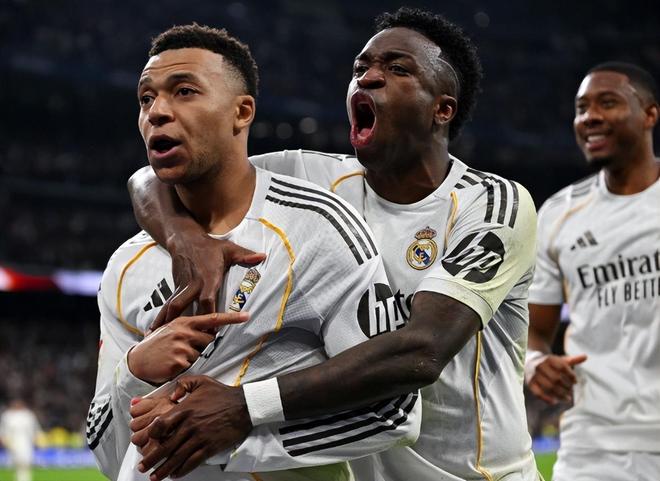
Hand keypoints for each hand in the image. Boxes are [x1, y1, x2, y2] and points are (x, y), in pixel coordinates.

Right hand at [129, 312, 248, 383]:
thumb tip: (211, 329)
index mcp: (184, 321)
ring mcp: (182, 346)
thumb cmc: (157, 345)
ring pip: (201, 354)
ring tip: (174, 356)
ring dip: (191, 358)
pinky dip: (184, 367)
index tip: (246, 315)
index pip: (212, 318)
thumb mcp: (171, 329)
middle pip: (209, 339)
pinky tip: (172, 364)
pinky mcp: (180, 361)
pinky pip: (192, 365)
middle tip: (182, 348)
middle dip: (201, 345)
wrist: (137, 361)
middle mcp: (184, 331)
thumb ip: (190, 328)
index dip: (231, 318)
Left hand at [137, 375, 251, 480]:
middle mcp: (190, 425)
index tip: (146, 440)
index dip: (151, 434)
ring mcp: (200, 437)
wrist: (244, 405)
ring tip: (155, 477)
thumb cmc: (222, 393)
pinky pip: (193, 462)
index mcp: (185, 409)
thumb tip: (171, 395)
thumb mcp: (202, 381)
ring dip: (164, 469)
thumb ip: (183, 384)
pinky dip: (182, 470)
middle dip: (152, 459)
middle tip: (142, 467)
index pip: (161, 425)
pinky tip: (175, 475)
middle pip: (166, 446)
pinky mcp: (210, 447)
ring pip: (177, 457)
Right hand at [149, 236, 265, 332]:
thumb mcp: (229, 249)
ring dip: (165, 322)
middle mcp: (193, 285)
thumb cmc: (210, 247)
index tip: (213, 331)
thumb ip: (245, 255)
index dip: (210, 315)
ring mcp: (182, 287)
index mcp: (207, 278)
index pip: (207, 300)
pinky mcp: (175, 288)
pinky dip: (161, 318)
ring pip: (171, 306)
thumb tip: (263, 256)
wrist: (185, 240)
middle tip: (182, 342)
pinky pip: (168, 305)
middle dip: (181, 322)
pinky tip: (152, 330)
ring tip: (156, 338)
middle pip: (183, 305)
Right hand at [527, 354, 586, 404]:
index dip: (571, 375)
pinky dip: (546, 399)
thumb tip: (586, 356)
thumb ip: (572, 360)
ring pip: (549, 387)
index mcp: (548, 359)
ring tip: (567, 398)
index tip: (576, 382)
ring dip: (560, 394)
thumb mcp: (560, 360)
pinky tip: (555, 402)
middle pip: (556, 378)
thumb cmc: (549, 363)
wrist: (529, 361)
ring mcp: (534, 375)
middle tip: (571, 391)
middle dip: (566, 386)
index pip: (562, 367)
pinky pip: (538, 393)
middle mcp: (540, 366)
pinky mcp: (530, 383)